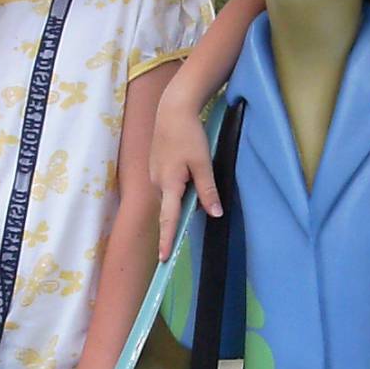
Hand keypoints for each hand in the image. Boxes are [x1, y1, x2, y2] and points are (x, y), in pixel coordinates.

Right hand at [150, 90, 221, 259]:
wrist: (172, 110)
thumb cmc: (188, 135)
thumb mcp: (203, 163)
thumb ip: (208, 190)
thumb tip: (214, 214)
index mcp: (169, 184)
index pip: (169, 218)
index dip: (167, 239)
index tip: (164, 258)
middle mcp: (158, 183)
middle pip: (170, 209)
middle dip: (178, 219)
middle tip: (188, 219)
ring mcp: (155, 175)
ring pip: (171, 197)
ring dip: (181, 199)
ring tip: (193, 182)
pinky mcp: (157, 168)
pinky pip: (169, 186)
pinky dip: (178, 189)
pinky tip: (188, 176)